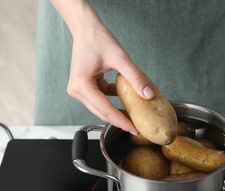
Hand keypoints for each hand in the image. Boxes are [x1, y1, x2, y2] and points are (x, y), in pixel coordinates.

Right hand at [64, 7, 153, 133]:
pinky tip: (125, 100)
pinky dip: (112, 101)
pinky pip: (100, 100)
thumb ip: (134, 77)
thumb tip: (148, 94)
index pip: (105, 110)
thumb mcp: (120, 58)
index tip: (134, 129)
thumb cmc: (97, 38)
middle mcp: (76, 90)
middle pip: (101, 112)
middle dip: (119, 120)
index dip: (121, 121)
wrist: (86, 28)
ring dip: (116, 111)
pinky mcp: (84, 88)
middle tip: (137, 127)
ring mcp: (78, 90)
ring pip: (100, 108)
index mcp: (81, 85)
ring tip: (133, 116)